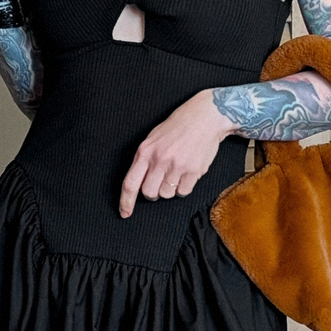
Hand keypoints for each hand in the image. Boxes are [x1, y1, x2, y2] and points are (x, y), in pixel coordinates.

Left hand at [119, 90, 233, 218]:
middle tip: (161, 180)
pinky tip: (186, 172)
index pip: (130, 183)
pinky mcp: (193, 171)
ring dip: (170, 188)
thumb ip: (144, 159)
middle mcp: (159, 160)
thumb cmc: (178, 126)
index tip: (125, 213)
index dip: (126, 202)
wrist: (205, 117)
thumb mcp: (153, 138)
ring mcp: (177, 166)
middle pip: (149, 193)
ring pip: (167, 194)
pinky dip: (184, 186)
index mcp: (145, 151)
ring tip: (176, 170)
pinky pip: (183, 192)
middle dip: (154, 192)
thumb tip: (138, 183)